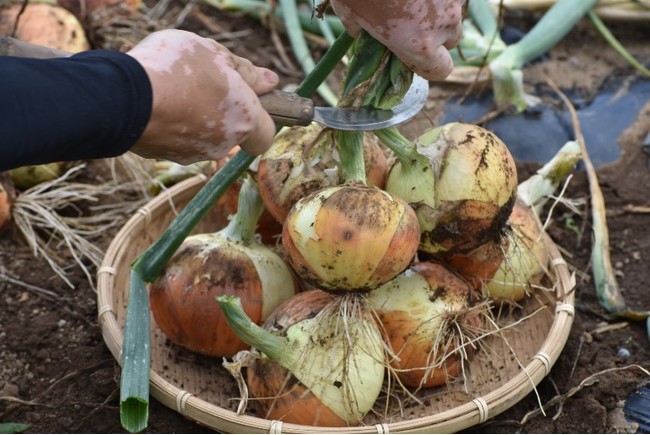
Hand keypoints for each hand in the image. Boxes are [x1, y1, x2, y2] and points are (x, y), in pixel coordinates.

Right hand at [127, 29, 278, 163]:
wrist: (123, 97)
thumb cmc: (175, 69)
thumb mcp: (216, 55)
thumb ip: (245, 71)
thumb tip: (270, 82)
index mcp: (243, 120)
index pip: (265, 136)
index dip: (260, 120)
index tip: (246, 99)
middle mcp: (222, 144)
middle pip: (229, 130)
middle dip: (219, 108)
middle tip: (200, 80)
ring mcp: (192, 153)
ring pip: (199, 132)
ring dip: (191, 112)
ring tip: (170, 84)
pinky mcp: (163, 155)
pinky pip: (172, 135)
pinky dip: (167, 120)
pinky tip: (152, 98)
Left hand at [329, 0, 464, 80]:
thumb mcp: (349, 13)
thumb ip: (361, 31)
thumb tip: (361, 33)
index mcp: (419, 45)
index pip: (440, 70)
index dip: (429, 65)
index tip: (416, 55)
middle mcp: (444, 24)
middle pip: (452, 40)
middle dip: (438, 34)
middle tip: (413, 20)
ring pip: (455, 10)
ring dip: (440, 7)